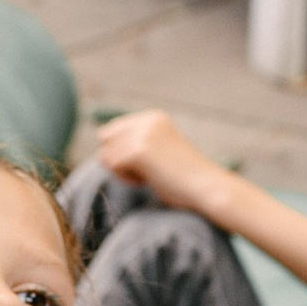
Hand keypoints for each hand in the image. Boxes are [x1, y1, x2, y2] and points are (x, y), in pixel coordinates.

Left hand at [93, 106, 229, 217]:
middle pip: (105, 140)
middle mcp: (147, 120)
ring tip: (148, 176)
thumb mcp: (158, 151)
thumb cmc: (183, 177)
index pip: (112, 130)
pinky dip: (126, 179)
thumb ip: (135, 144)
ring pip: (106, 154)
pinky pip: (112, 165)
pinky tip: (146, 181)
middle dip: (117, 159)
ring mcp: (143, 134)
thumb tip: (101, 152)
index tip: (146, 164)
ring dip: (122, 171)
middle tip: (143, 172)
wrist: (205, 187)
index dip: (121, 152)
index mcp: (153, 117)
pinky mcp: (139, 150)